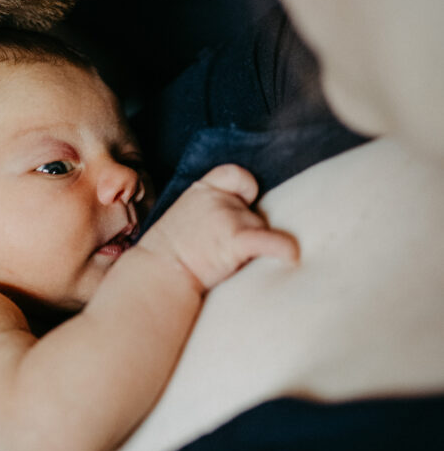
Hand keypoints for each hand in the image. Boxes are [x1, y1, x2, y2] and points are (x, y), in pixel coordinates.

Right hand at [141, 164, 298, 290]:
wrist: (156, 276)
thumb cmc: (168, 255)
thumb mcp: (183, 218)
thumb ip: (208, 210)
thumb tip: (237, 218)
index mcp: (202, 190)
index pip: (236, 175)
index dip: (247, 189)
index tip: (247, 203)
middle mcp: (216, 199)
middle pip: (253, 210)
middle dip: (247, 229)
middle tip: (223, 252)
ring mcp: (227, 217)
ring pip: (260, 228)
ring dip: (252, 246)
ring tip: (226, 265)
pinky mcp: (236, 240)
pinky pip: (269, 240)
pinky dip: (283, 248)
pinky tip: (293, 257)